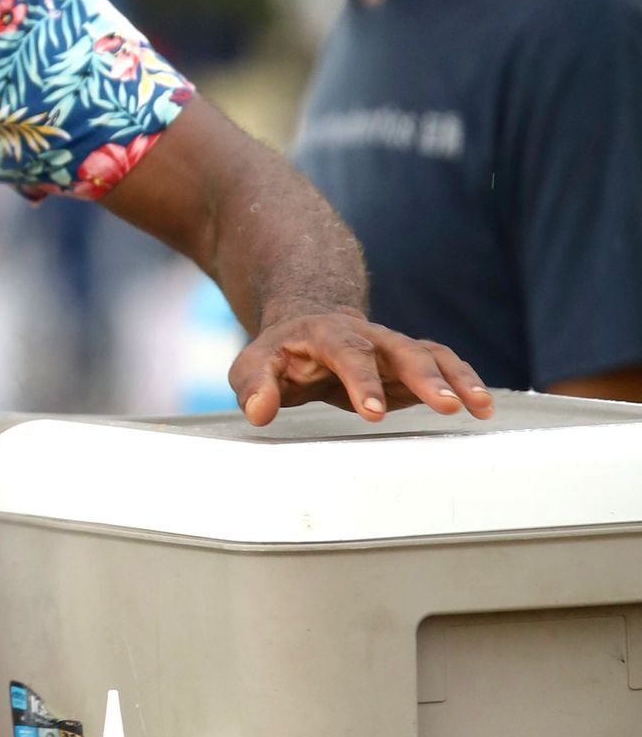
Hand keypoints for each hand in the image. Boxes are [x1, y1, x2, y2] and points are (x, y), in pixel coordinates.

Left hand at [230, 313, 493, 426]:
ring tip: (480, 406)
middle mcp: (367, 336)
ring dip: (456, 378)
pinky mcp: (411, 362)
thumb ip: (255, 385)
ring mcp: (393, 347)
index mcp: (326, 334)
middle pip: (400, 349)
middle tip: (445, 405)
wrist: (308, 323)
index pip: (346, 352)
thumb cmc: (281, 353)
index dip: (361, 380)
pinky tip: (482, 406)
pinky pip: (444, 366)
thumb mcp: (254, 365)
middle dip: (424, 377)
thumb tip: (259, 411)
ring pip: (430, 354)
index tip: (372, 412)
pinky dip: (464, 382)